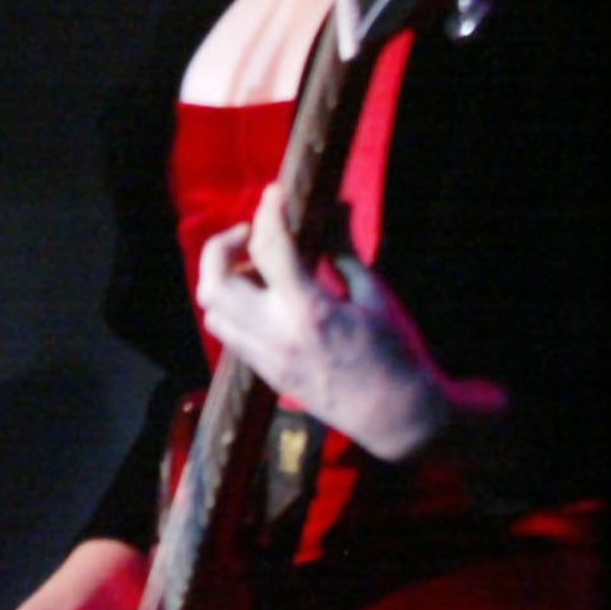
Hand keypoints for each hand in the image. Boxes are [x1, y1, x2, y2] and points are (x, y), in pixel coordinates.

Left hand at [195, 185, 495, 461]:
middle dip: (222, 248)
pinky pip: (229, 334)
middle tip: (250, 235)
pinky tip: (264, 299)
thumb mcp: (376, 297)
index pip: (269, 249)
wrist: (396, 416)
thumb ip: (344, 251)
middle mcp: (275, 335)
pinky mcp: (264, 374)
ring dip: (224, 280)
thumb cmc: (397, 353)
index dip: (268, 213)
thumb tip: (335, 206)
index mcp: (308, 311)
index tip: (274, 193)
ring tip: (257, 269)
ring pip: (213, 310)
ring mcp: (264, 359)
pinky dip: (233, 308)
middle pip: (215, 282)